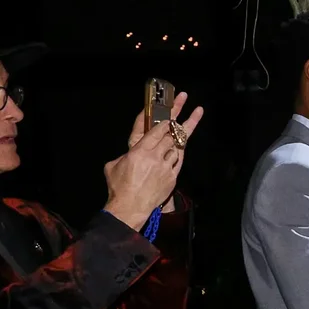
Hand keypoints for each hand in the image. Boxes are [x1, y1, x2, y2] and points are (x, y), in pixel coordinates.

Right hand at [104, 94, 202, 229]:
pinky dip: (180, 152)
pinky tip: (182, 145)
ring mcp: (166, 167)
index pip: (156, 131)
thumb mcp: (113, 166)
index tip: (171, 111)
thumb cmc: (118, 188)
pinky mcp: (172, 177)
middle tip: (185, 100)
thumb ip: (125, 154)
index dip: (165, 120)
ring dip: (183, 134)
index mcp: (139, 152)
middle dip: (178, 117)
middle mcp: (155, 157)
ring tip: (195, 116)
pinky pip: (179, 160)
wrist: (130, 208)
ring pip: (178, 146)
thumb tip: (130, 152)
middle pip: (170, 134)